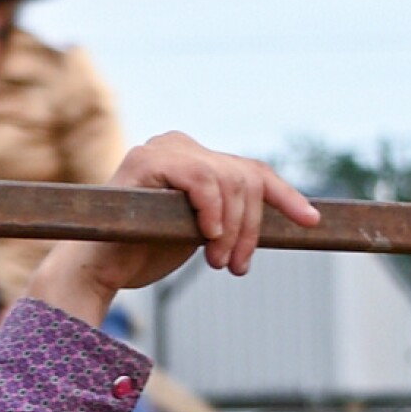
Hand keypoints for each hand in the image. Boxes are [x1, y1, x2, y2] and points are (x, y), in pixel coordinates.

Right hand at [28, 133, 318, 326]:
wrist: (99, 268)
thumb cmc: (145, 252)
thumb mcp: (201, 229)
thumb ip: (232, 212)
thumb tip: (289, 214)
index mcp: (193, 157)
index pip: (252, 171)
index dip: (286, 197)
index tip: (311, 223)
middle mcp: (178, 143)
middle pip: (246, 177)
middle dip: (251, 227)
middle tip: (237, 267)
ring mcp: (161, 148)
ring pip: (229, 180)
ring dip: (232, 229)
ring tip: (219, 263)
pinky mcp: (145, 161)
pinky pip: (201, 178)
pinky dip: (213, 209)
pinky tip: (208, 236)